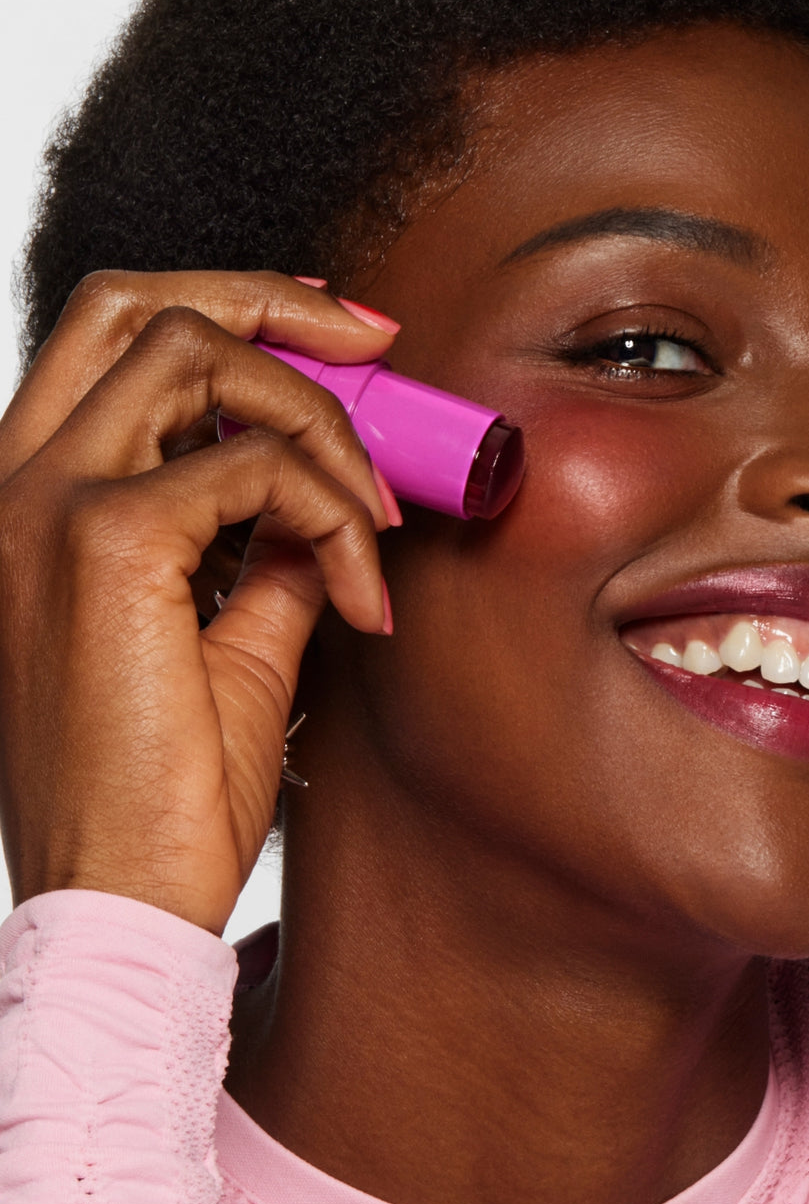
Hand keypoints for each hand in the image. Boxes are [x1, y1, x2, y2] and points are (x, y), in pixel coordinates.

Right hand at [0, 271, 395, 933]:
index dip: (234, 311)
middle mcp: (19, 481)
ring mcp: (46, 503)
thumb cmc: (167, 789)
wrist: (124, 902)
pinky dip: (335, 511)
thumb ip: (272, 550)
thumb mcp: (235, 640)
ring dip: (320, 418)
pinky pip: (255, 464)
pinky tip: (365, 596)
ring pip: (199, 352)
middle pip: (142, 305)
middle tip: (378, 344)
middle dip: (276, 302)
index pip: (118, 343)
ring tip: (378, 518)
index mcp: (34, 500)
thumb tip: (335, 490)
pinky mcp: (103, 543)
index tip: (340, 341)